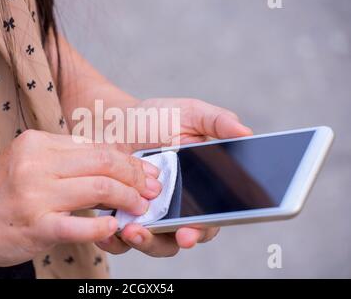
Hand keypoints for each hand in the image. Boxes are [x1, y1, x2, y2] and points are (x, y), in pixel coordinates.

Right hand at [0, 130, 161, 266]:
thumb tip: (112, 163)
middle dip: (136, 175)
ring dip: (128, 198)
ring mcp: (35, 193)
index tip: (147, 170)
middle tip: (153, 188)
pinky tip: (115, 227)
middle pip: (103, 162)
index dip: (128, 159)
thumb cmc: (0, 194)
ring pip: (99, 188)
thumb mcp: (28, 163)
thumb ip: (65, 159)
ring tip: (141, 207)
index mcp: (37, 142)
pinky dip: (103, 227)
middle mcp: (36, 162)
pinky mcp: (36, 225)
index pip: (96, 146)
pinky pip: (80, 225)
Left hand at [97, 98, 252, 256]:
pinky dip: (115, 241)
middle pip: (184, 237)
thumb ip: (218, 121)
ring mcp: (149, 214)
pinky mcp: (123, 215)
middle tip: (176, 236)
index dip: (205, 229)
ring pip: (155, 243)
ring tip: (133, 230)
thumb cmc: (158, 118)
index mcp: (199, 189)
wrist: (118, 121)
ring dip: (146, 243)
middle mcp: (177, 207)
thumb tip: (246, 132)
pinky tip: (110, 231)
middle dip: (179, 240)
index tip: (193, 230)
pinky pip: (120, 239)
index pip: (210, 219)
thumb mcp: (191, 113)